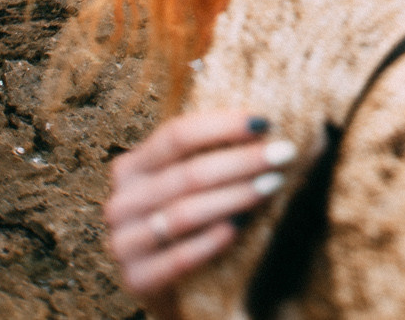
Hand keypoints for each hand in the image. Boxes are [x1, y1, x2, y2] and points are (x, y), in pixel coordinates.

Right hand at [105, 109, 303, 313]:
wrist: (169, 281)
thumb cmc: (189, 217)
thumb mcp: (188, 182)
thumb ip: (210, 154)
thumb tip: (265, 124)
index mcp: (131, 168)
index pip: (175, 136)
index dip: (221, 126)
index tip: (264, 122)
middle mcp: (121, 202)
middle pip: (187, 174)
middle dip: (241, 161)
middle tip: (283, 154)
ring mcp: (124, 242)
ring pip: (184, 213)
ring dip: (234, 196)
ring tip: (273, 183)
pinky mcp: (136, 278)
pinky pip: (179, 257)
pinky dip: (212, 240)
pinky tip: (241, 225)